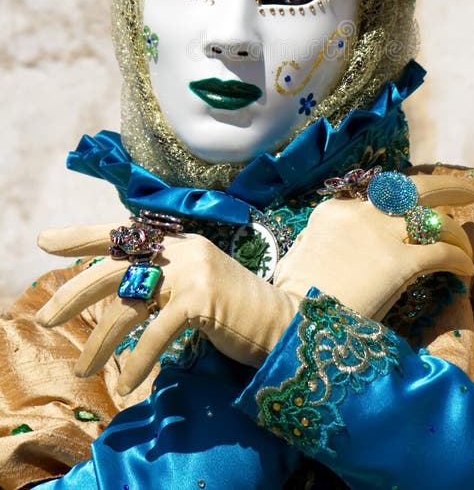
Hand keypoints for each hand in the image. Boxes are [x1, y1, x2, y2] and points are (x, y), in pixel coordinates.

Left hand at [37, 225, 296, 394]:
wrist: (283, 324)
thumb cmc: (235, 312)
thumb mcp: (192, 287)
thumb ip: (160, 280)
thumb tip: (115, 292)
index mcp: (178, 244)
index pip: (122, 234)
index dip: (82, 236)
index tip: (46, 241)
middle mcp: (182, 250)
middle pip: (115, 266)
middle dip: (75, 293)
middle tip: (45, 318)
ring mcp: (192, 270)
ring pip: (129, 304)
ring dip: (101, 343)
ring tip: (82, 370)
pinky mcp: (202, 297)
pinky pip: (156, 332)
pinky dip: (138, 360)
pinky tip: (127, 384)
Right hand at [274, 174, 473, 321]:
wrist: (288, 317)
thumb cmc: (288, 296)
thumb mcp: (301, 255)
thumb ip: (320, 245)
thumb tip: (326, 251)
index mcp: (335, 210)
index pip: (378, 201)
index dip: (402, 208)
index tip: (414, 217)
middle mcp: (361, 213)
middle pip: (412, 189)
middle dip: (444, 187)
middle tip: (466, 191)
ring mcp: (381, 235)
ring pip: (433, 220)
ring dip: (455, 233)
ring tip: (467, 245)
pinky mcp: (400, 263)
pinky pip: (440, 254)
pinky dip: (457, 259)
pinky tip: (465, 270)